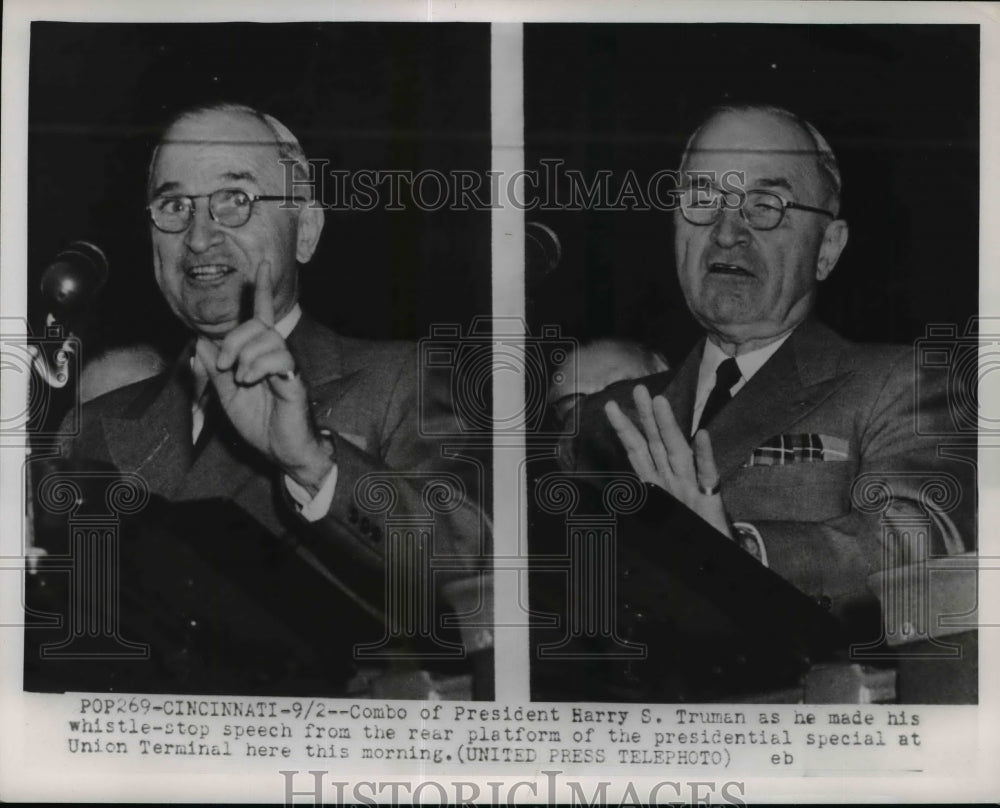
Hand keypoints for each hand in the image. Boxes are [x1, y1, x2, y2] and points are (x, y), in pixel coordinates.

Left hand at [193, 261, 333, 491]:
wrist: (284, 452)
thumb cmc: (262, 424)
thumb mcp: (228, 397)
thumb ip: (216, 371)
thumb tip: (200, 342)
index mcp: (261, 357)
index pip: (261, 317)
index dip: (262, 291)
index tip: (263, 265)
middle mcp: (276, 357)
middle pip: (256, 326)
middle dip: (233, 340)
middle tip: (224, 365)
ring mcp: (286, 368)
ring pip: (266, 339)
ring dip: (244, 355)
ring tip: (240, 377)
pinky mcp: (294, 381)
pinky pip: (278, 359)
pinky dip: (257, 367)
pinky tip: (251, 380)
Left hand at [605, 384, 731, 537]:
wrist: (710, 556)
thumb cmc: (684, 532)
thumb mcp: (653, 513)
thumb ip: (641, 498)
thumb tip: (619, 490)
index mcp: (658, 483)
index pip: (637, 452)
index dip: (624, 429)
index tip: (611, 407)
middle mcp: (673, 480)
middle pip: (657, 443)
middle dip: (646, 417)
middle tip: (638, 390)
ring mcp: (691, 488)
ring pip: (678, 452)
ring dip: (668, 427)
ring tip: (660, 402)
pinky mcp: (710, 500)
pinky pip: (707, 476)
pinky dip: (704, 456)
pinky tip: (702, 436)